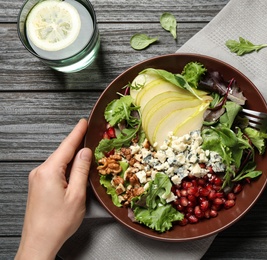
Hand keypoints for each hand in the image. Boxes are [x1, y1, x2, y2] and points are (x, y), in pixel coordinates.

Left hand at [15, 119, 91, 259]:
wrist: (39, 241)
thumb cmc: (57, 223)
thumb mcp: (76, 195)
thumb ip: (81, 170)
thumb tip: (85, 152)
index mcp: (49, 171)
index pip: (67, 146)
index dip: (77, 132)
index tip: (83, 122)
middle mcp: (40, 172)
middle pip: (62, 153)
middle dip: (77, 145)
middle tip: (90, 137)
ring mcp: (37, 179)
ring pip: (59, 163)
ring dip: (73, 159)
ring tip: (87, 158)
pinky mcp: (38, 186)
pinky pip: (54, 171)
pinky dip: (66, 169)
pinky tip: (75, 172)